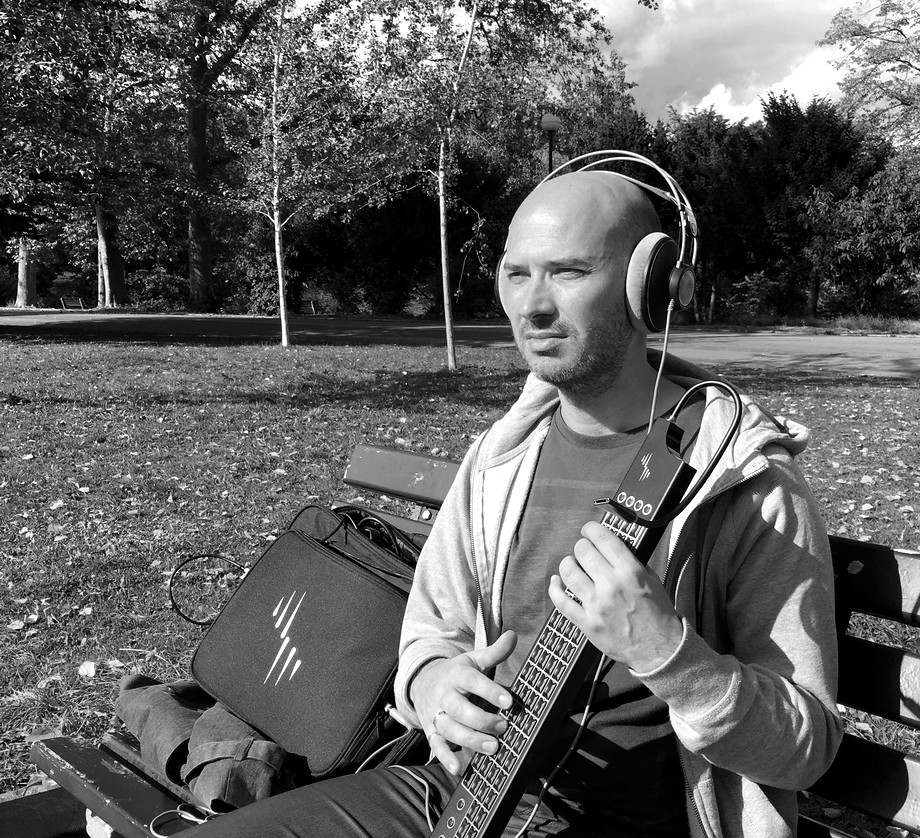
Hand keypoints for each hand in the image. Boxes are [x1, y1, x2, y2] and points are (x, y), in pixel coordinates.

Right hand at [410, 631, 516, 774]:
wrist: (422, 682)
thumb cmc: (456, 673)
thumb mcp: (473, 659)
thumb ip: (494, 651)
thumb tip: (513, 635)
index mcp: (457, 674)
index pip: (473, 681)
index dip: (490, 691)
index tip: (509, 701)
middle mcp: (445, 694)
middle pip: (460, 709)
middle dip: (482, 720)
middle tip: (504, 727)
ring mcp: (436, 714)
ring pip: (450, 729)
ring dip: (471, 740)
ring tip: (493, 747)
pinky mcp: (431, 731)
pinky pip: (436, 746)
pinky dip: (445, 758)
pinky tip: (459, 768)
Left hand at [548, 520, 682, 672]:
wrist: (659, 650)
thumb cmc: (658, 616)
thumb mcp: (653, 580)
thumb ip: (633, 562)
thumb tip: (614, 546)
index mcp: (630, 572)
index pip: (602, 538)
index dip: (591, 529)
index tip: (589, 530)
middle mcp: (611, 586)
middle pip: (582, 551)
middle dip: (582, 546)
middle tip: (584, 550)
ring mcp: (597, 605)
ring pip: (568, 572)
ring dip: (568, 564)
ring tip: (572, 565)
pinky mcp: (587, 623)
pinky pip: (561, 601)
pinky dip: (555, 588)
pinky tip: (557, 582)